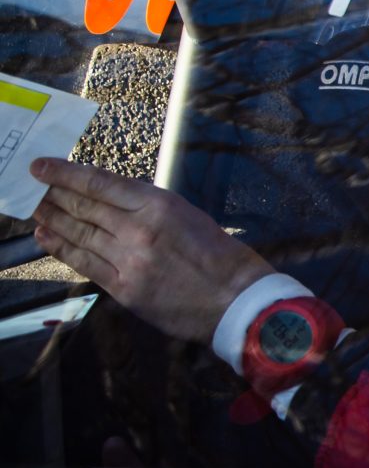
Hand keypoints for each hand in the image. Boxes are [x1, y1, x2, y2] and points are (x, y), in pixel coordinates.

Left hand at [30, 158, 276, 344]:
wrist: (237, 300)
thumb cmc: (222, 256)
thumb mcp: (190, 216)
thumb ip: (151, 208)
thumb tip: (116, 200)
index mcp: (159, 205)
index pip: (100, 184)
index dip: (65, 174)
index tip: (42, 167)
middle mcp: (138, 229)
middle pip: (84, 207)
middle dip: (53, 194)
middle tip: (32, 186)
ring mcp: (128, 260)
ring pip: (79, 233)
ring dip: (53, 219)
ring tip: (35, 209)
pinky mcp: (124, 288)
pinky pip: (84, 263)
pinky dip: (62, 248)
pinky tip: (46, 237)